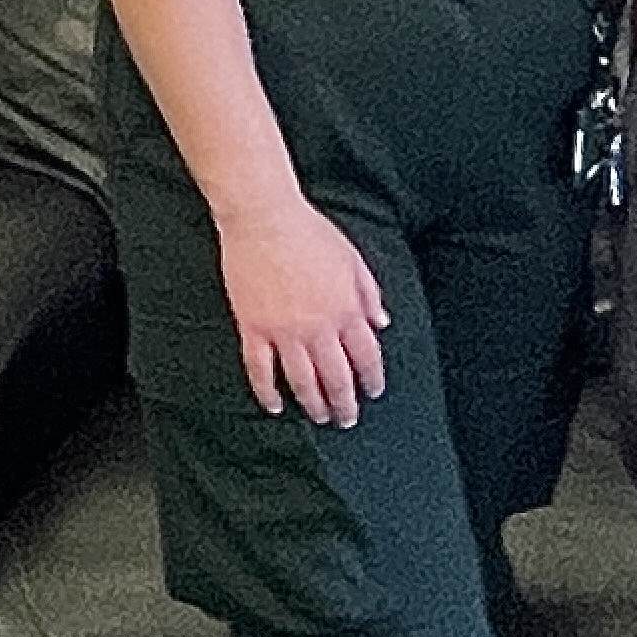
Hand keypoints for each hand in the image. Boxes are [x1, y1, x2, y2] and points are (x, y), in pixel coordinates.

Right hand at [215, 195, 389, 424]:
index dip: (371, 379)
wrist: (264, 218)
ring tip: (320, 417)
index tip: (372, 392)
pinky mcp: (254, 329)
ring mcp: (284, 331)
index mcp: (346, 309)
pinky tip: (275, 405)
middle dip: (345, 402)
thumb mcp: (352, 260)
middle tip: (346, 418)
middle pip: (337, 377)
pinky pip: (261, 370)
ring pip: (302, 380)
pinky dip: (268, 392)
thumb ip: (369, 294)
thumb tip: (382, 323)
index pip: (366, 356)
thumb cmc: (311, 233)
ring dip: (313, 404)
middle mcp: (319, 327)